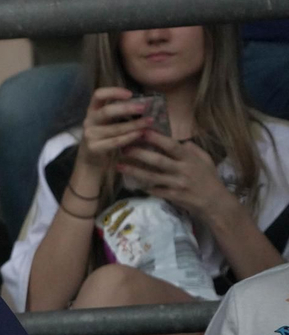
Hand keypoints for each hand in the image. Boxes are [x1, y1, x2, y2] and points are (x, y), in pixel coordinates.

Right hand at [77, 87, 149, 173]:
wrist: (91, 162)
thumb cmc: (105, 138)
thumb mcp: (108, 122)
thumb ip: (120, 113)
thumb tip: (146, 103)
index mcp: (92, 110)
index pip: (98, 95)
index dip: (113, 92)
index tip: (130, 94)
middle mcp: (89, 121)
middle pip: (106, 111)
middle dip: (126, 108)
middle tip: (144, 107)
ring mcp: (90, 135)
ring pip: (115, 128)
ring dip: (134, 124)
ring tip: (150, 121)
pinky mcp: (94, 148)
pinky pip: (115, 141)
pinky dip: (130, 137)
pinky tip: (141, 134)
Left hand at [116, 131, 230, 219]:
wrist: (216, 203)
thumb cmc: (210, 179)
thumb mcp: (206, 160)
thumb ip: (192, 149)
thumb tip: (179, 139)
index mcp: (190, 159)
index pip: (171, 146)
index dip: (156, 138)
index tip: (141, 131)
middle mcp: (183, 170)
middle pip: (158, 160)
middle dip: (139, 153)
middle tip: (123, 147)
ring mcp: (177, 184)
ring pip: (152, 177)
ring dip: (134, 171)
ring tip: (119, 165)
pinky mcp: (174, 197)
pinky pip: (155, 191)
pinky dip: (144, 187)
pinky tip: (131, 182)